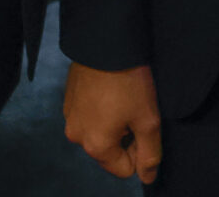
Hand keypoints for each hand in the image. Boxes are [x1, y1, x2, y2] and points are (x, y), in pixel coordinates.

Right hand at [63, 62, 161, 182]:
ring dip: (113, 122)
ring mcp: (70, 116)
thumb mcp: (148, 120)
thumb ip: (150, 154)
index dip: (140, 150)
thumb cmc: (129, 81)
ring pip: (99, 133)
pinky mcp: (68, 99)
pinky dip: (101, 109)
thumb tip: (147, 177)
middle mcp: (77, 136)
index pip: (125, 169)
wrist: (105, 41)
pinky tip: (110, 89)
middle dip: (125, 137)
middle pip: (109, 153)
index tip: (143, 123)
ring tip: (122, 97)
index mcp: (96, 145)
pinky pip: (89, 116)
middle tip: (134, 109)